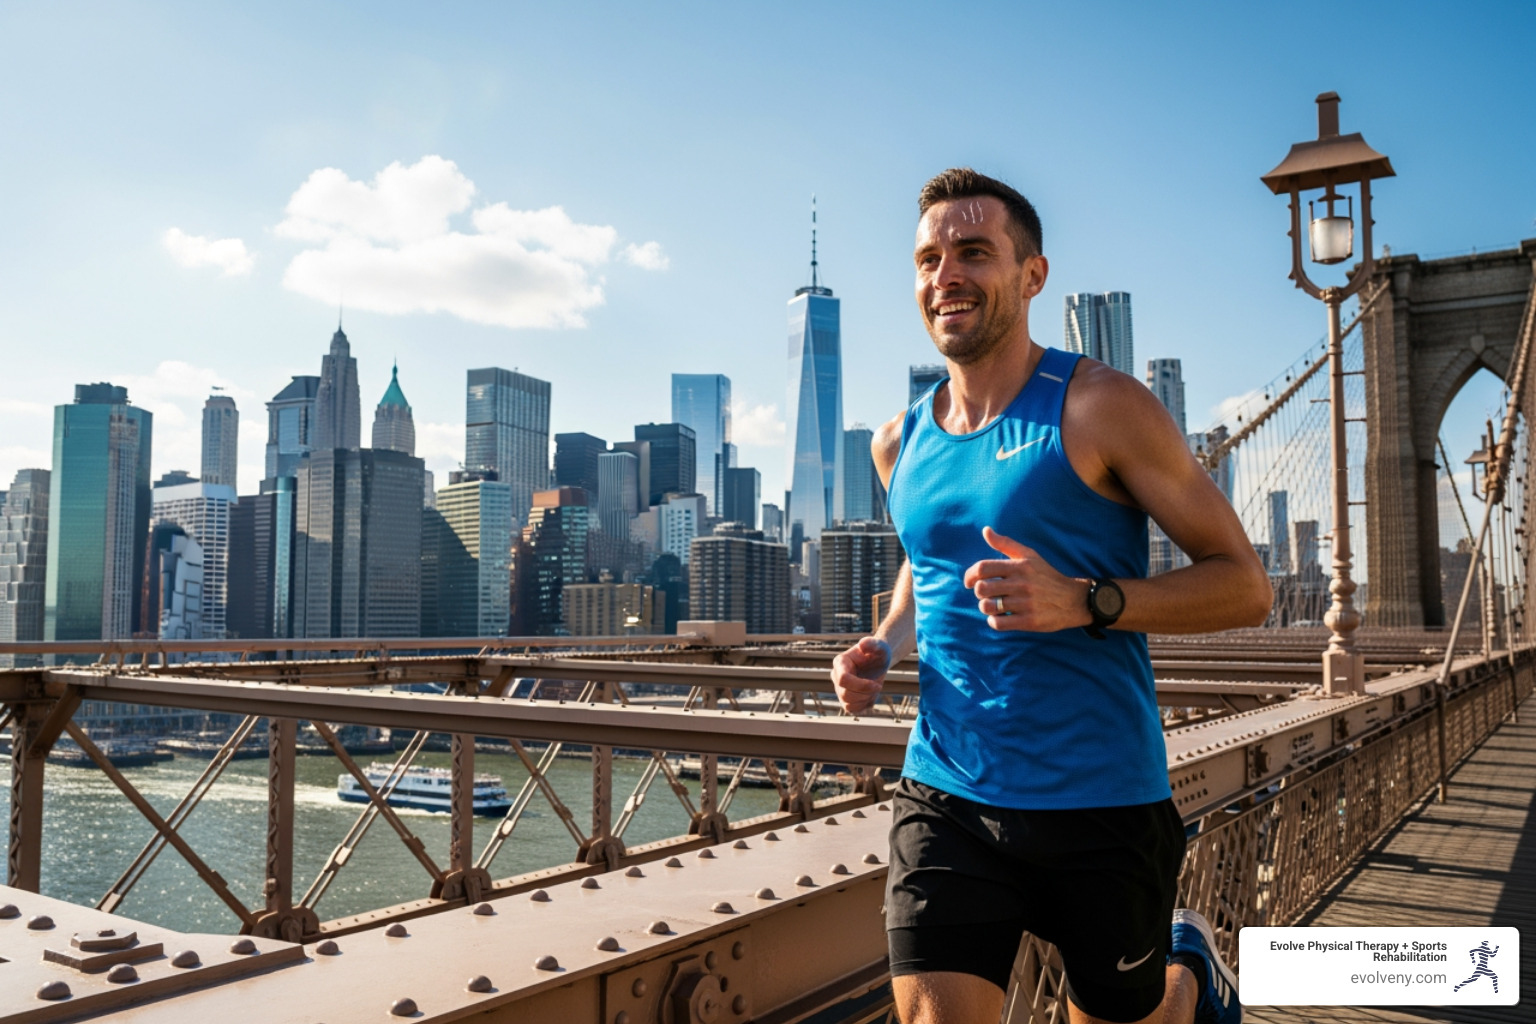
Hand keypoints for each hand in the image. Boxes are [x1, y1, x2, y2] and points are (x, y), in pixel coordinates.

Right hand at [830, 637, 891, 714]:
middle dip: (866, 693)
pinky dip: (864, 705)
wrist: (878, 662)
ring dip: (865, 699)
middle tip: (878, 686)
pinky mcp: (845, 699)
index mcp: (840, 662)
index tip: (877, 685)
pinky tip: (871, 695)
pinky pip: (852, 709)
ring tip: (874, 689)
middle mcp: (836, 676)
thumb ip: (872, 644)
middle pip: (845, 694)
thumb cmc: (878, 652)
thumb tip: (863, 644)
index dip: (861, 685)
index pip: (844, 679)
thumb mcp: (879, 647)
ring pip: (848, 704)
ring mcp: (839, 688)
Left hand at [962, 526, 1090, 631]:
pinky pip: (999, 623)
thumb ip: (1005, 543)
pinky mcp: (1030, 621)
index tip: (969, 582)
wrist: (1074, 600)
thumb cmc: (1046, 576)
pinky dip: (994, 621)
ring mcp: (1026, 603)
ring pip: (988, 607)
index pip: (983, 568)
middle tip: (986, 594)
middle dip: (979, 593)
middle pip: (982, 589)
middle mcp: (1022, 584)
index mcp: (1019, 566)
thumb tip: (985, 530)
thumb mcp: (1029, 555)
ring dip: (986, 608)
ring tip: (994, 606)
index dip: (969, 575)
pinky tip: (1001, 617)